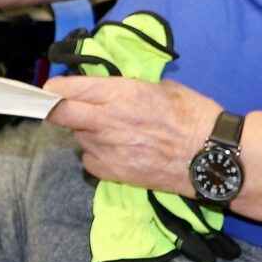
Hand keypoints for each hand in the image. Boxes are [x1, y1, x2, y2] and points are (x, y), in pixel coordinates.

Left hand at [41, 75, 222, 195]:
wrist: (210, 157)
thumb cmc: (193, 115)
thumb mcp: (160, 87)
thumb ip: (127, 88)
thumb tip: (107, 90)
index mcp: (121, 94)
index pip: (70, 90)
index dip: (56, 88)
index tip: (51, 88)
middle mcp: (109, 121)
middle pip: (61, 115)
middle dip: (56, 109)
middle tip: (60, 106)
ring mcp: (109, 150)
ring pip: (78, 137)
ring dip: (85, 131)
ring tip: (108, 129)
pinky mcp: (114, 173)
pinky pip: (90, 160)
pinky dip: (96, 153)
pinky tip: (114, 149)